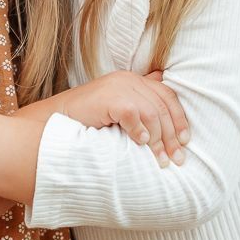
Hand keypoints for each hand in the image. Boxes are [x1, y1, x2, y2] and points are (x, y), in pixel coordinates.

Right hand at [55, 71, 189, 167]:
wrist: (53, 121)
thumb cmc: (86, 121)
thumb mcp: (117, 111)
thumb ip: (139, 107)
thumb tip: (163, 114)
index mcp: (133, 80)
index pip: (167, 95)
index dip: (180, 119)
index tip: (186, 141)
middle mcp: (128, 79)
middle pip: (162, 105)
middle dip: (173, 135)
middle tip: (177, 159)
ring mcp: (118, 86)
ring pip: (152, 113)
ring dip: (160, 140)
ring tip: (161, 160)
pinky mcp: (109, 97)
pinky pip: (134, 114)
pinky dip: (140, 131)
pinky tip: (141, 144)